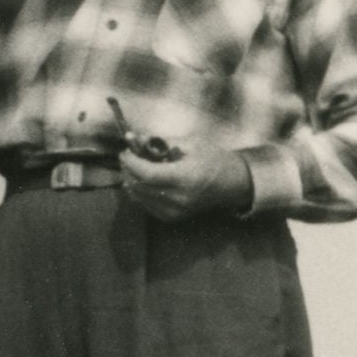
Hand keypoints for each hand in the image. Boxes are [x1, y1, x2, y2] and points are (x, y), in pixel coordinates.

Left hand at [105, 101, 253, 220]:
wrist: (231, 183)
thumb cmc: (212, 158)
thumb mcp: (189, 144)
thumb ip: (160, 143)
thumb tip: (134, 138)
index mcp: (186, 178)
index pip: (147, 174)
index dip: (131, 162)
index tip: (125, 151)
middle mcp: (179, 198)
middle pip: (139, 186)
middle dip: (128, 169)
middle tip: (128, 156)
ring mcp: (175, 211)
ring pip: (139, 197)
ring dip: (131, 180)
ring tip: (136, 166)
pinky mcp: (172, 218)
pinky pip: (145, 205)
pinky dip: (139, 191)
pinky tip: (144, 180)